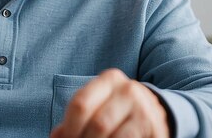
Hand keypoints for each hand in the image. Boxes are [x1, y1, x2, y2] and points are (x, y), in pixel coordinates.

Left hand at [50, 69, 170, 137]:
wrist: (155, 112)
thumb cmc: (118, 110)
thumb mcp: (98, 105)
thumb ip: (76, 117)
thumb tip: (56, 137)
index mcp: (110, 79)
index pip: (80, 104)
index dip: (69, 128)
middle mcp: (129, 90)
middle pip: (97, 124)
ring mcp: (144, 109)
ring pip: (111, 137)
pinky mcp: (154, 129)